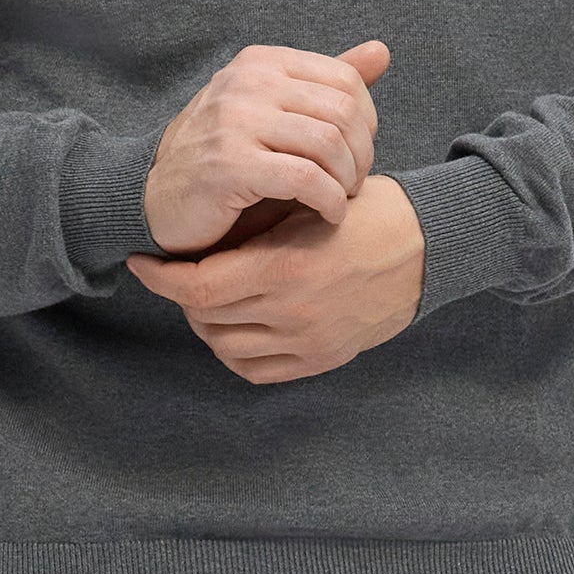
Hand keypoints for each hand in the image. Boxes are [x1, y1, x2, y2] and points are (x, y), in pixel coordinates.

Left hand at [129, 173, 426, 384]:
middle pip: (204, 318)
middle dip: (182, 296)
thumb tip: (194, 236)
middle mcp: (291, 312)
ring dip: (207, 324)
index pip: (196, 287)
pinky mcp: (323, 359)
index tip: (145, 263)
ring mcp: (307, 341)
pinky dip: (235, 352)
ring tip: (210, 299)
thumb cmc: (366, 213)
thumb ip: (254, 225)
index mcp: (282, 268)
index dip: (160, 278)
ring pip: (225, 347)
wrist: (428, 247)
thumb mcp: (307, 203)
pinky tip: (237, 326)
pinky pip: (257, 370)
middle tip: (180, 274)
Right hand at [142, 39, 387, 252]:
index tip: (357, 155)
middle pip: (343, 112)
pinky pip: (306, 179)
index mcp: (261, 62)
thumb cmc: (225, 157)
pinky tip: (327, 215)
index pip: (346, 81)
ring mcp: (236, 121)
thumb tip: (382, 51)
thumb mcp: (274, 111)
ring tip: (340, 200)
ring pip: (328, 144)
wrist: (156, 196)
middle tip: (354, 185)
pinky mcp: (231, 164)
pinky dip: (329, 202)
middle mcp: (248, 82)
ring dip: (347, 181)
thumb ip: (326, 83)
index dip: (367, 122)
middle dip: (361, 155)